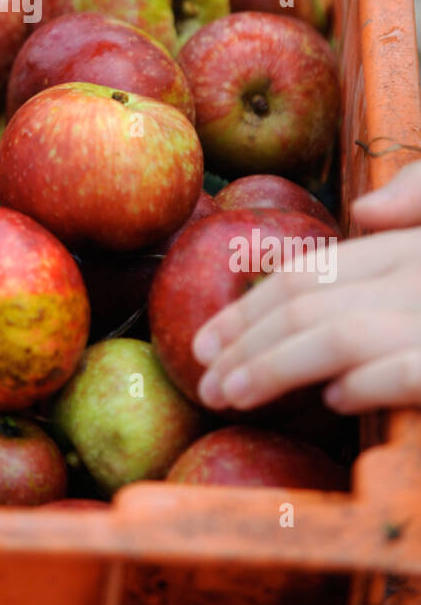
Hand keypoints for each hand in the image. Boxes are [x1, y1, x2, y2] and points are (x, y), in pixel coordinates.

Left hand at [192, 161, 420, 414]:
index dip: (247, 309)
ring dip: (277, 367)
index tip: (204, 343)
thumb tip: (365, 211)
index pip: (308, 274)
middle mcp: (420, 273)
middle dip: (245, 343)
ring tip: (234, 397)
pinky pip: (404, 372)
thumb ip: (418, 204)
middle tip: (204, 383)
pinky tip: (334, 400)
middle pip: (309, 304)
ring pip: (341, 336)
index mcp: (410, 247)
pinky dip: (365, 383)